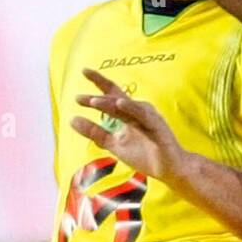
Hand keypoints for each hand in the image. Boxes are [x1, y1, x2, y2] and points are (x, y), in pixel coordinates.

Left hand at [71, 68, 186, 181]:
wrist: (169, 170)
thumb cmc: (146, 155)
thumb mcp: (114, 144)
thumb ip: (94, 132)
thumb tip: (72, 119)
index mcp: (129, 113)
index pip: (112, 93)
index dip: (98, 82)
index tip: (83, 71)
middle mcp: (139, 110)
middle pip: (116, 98)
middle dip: (97, 96)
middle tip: (78, 97)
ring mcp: (148, 117)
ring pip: (126, 106)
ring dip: (109, 103)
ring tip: (93, 101)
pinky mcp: (157, 126)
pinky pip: (142, 116)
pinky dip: (131, 108)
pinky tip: (120, 103)